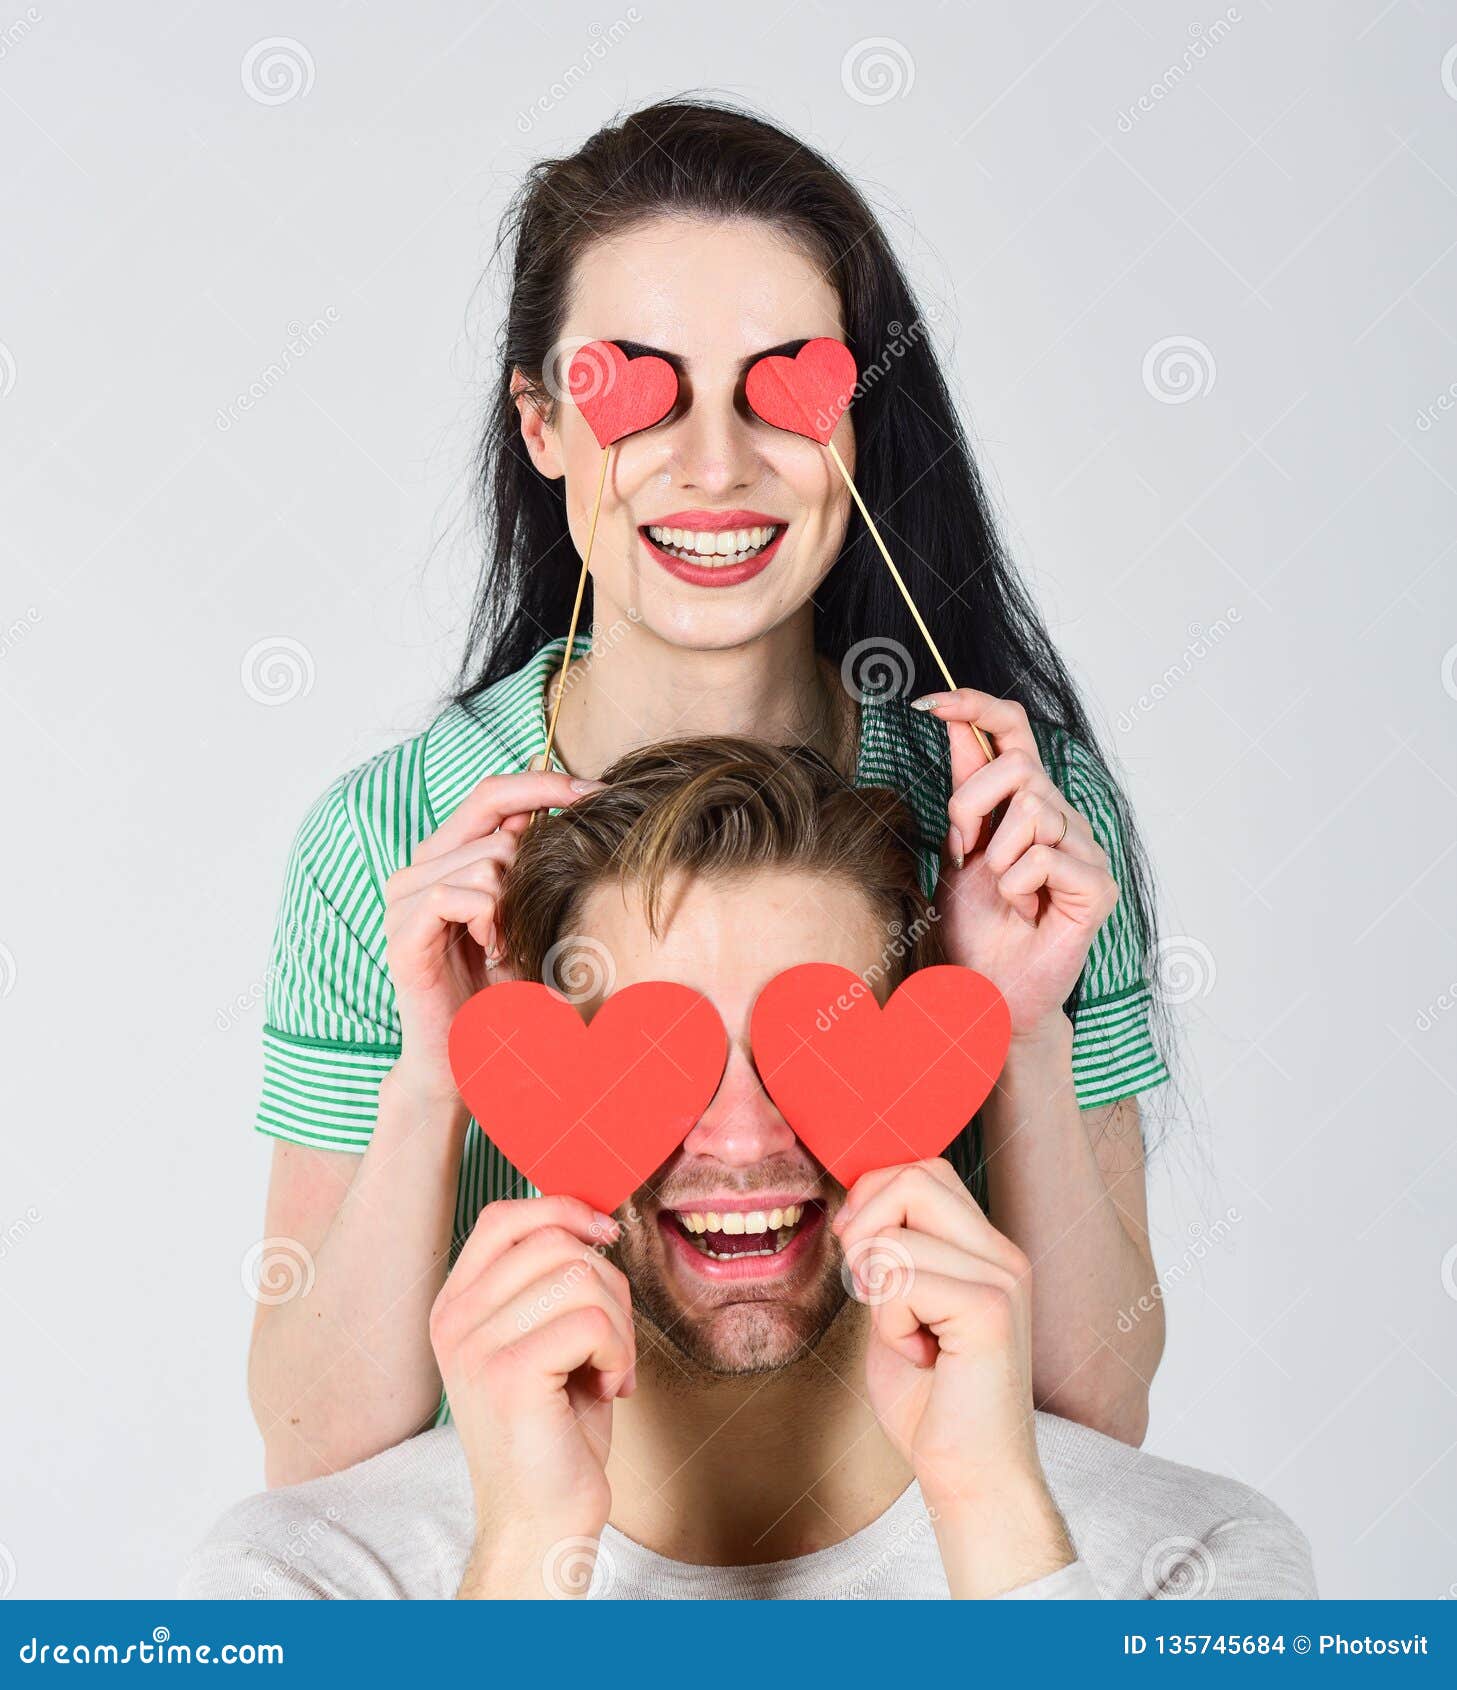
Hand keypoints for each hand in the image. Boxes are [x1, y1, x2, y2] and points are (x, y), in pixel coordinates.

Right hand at [383, 770, 602, 1101]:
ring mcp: (403, 899)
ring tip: (505, 943)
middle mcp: (417, 870)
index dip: (544, 783)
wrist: (466, 1055)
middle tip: (529, 917)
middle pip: (493, 824)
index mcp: (445, 856)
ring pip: (483, 861)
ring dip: (511, 905)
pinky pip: (456, 895)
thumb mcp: (528, 913)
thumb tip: (566, 804)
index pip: (492, 793)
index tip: (596, 792)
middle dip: (531, 865)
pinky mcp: (403, 933)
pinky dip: (488, 920)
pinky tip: (492, 950)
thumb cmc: (500, 986)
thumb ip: (532, 862)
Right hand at [429, 1195, 633, 1596]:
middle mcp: (454, 1320)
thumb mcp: (545, 1338)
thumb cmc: (555, 1431)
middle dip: (609, 1286)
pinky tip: (608, 1388)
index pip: (505, 1216)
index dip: (563, 1209)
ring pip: (580, 1278)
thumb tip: (594, 1220)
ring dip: (619, 1324)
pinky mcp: (508, 1375)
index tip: (604, 1236)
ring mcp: (475, 1346)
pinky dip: (620, 1352)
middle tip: (612, 1342)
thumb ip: (552, 1281)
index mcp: (456, 1305)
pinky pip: (592, 1322)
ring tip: (608, 1368)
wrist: (541, 1521)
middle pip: (556, 1243)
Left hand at [833, 1159, 1072, 1594]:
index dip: (873, 1197)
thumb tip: (855, 1205)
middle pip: (913, 1178)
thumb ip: (888, 1255)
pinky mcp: (992, 1311)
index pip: (923, 1170)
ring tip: (906, 1336)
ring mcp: (1003, 1279)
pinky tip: (918, 1356)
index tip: (857, 1251)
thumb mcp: (897, 1309)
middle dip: (866, 1224)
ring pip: (897, 1234)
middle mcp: (1003, 1255)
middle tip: (867, 1285)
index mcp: (986, 1250)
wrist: (970, 1478)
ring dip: (877, 1290)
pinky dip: (889, 1321)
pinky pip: (903, 1280)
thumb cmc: (930, 1404)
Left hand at [914, 690, 1116, 1041]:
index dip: (975, 706)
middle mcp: (1061, 817)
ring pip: (1034, 809)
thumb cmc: (974, 925)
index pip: (1014, 730)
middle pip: (1020, 767)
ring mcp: (1085, 850)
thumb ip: (964, 785)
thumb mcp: (957, 845)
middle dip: (971, 806)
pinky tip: (1023, 910)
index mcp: (1027, 801)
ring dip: (996, 856)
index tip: (926, 703)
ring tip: (1001, 891)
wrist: (988, 990)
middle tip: (963, 850)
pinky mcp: (1097, 886)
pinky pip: (1046, 856)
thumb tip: (952, 717)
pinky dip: (1017, 885)